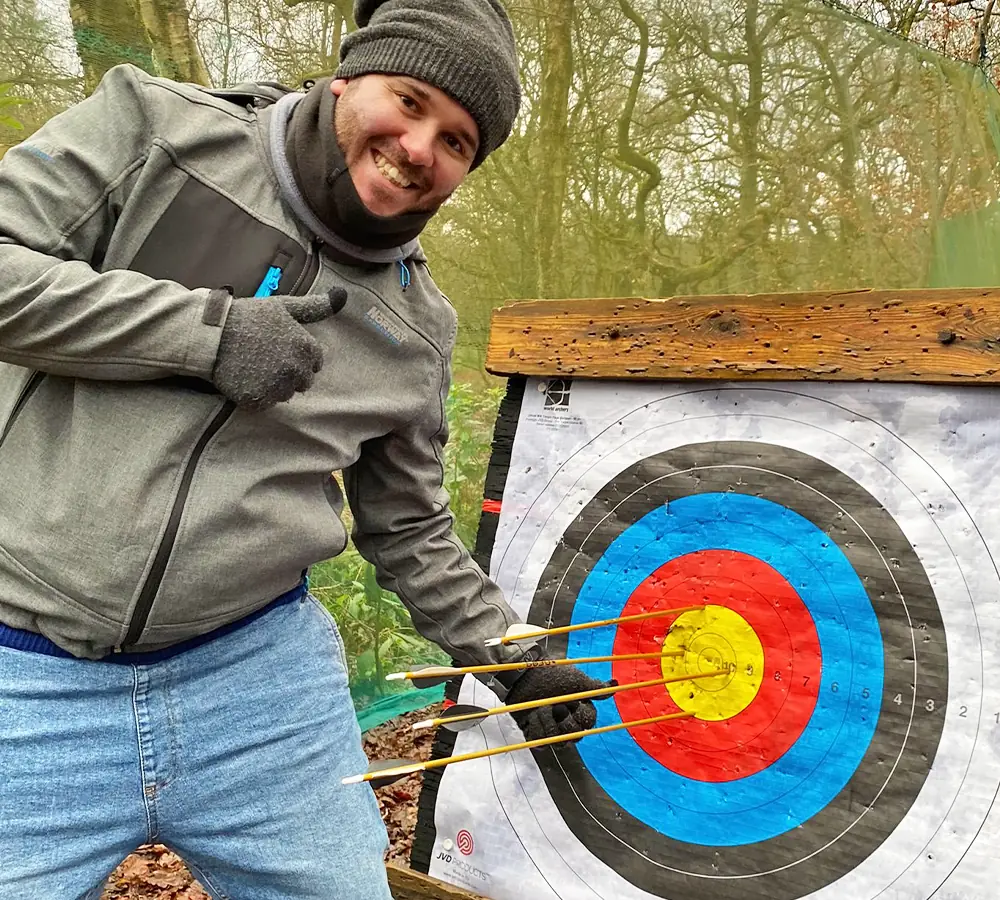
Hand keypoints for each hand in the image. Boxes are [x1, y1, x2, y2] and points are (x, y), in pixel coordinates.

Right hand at [211, 287, 346, 410]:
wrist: (212, 333)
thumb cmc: (249, 316)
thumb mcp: (284, 306)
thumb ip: (316, 306)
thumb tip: (343, 295)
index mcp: (307, 348)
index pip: (315, 364)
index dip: (298, 358)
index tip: (279, 349)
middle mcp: (297, 369)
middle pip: (302, 382)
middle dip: (288, 374)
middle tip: (264, 359)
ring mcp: (278, 386)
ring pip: (285, 394)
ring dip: (273, 386)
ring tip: (253, 367)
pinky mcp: (259, 400)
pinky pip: (265, 404)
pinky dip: (256, 396)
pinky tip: (244, 378)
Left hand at [505, 658, 614, 742]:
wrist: (525, 674)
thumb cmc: (552, 674)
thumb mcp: (576, 680)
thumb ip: (596, 688)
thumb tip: (615, 684)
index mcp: (579, 711)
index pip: (588, 724)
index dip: (580, 714)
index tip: (573, 701)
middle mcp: (567, 723)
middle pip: (574, 737)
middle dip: (564, 719)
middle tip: (555, 704)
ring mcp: (550, 729)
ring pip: (557, 741)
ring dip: (548, 721)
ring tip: (541, 707)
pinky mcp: (534, 733)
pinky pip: (539, 742)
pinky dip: (535, 727)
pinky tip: (532, 715)